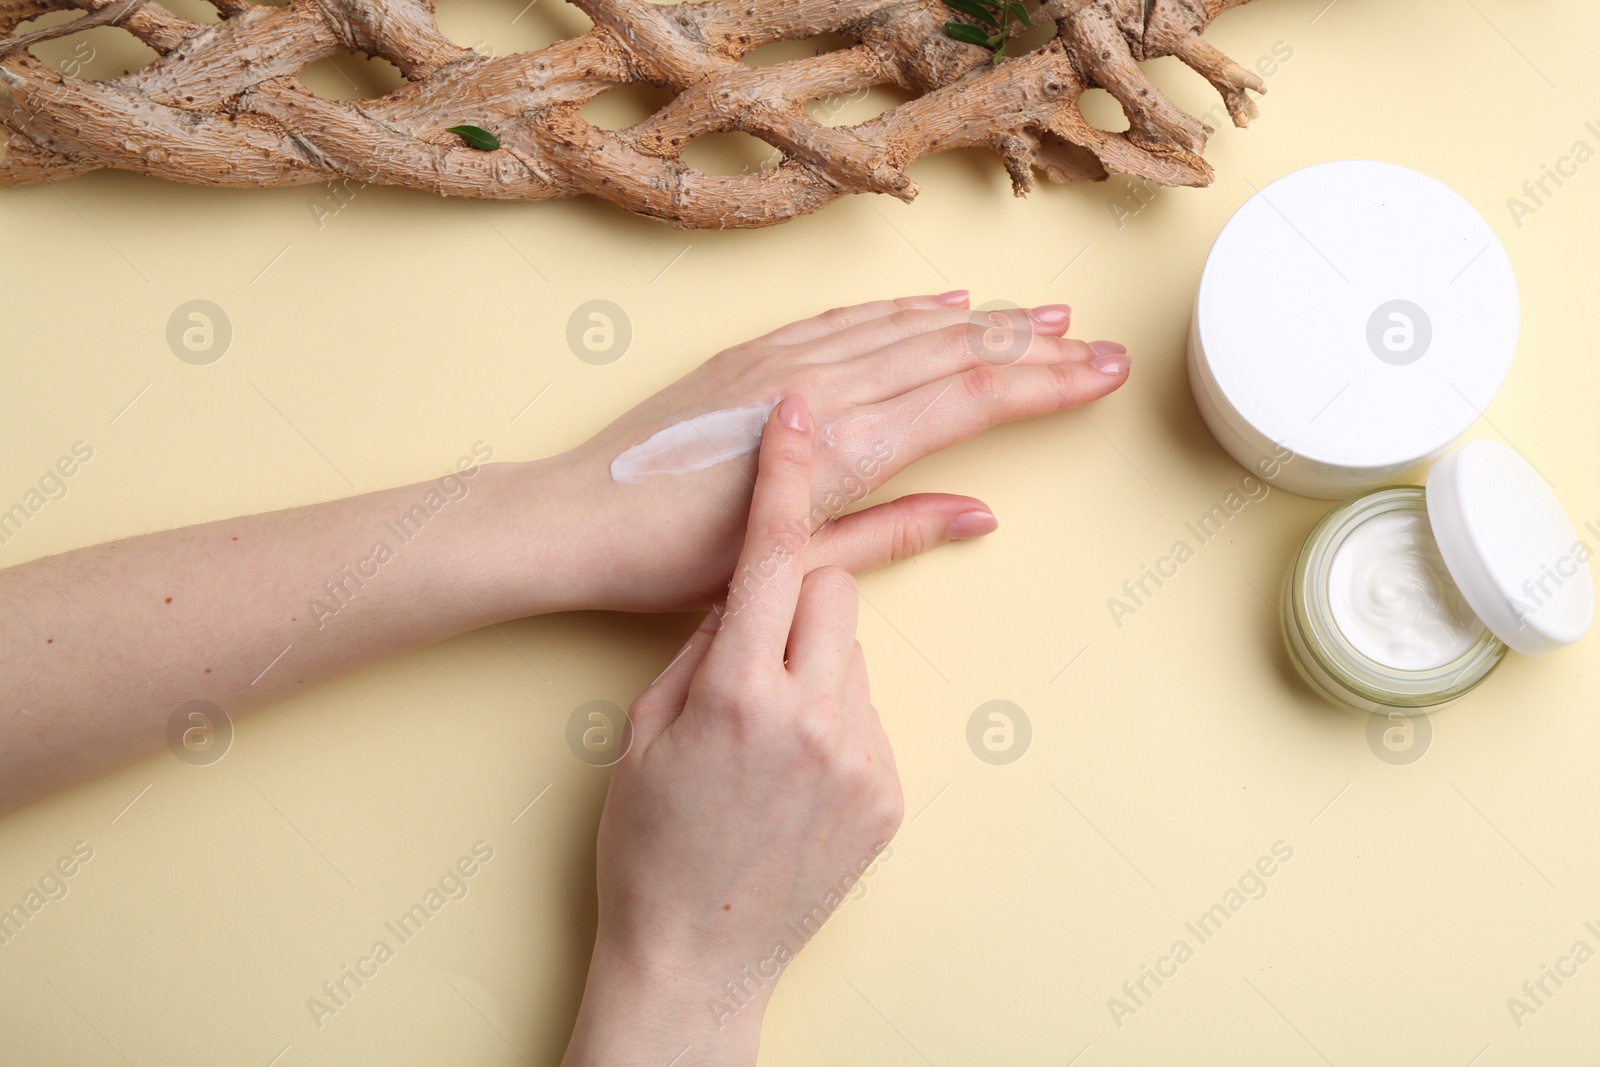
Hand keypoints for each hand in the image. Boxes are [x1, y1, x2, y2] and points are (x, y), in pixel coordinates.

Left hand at [524, 292, 1129, 610]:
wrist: (579, 519)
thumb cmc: (677, 560)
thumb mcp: (796, 562)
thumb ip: (893, 534)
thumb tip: (979, 514)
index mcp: (845, 448)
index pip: (971, 401)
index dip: (1046, 384)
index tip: (1102, 371)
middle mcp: (825, 388)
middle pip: (954, 354)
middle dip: (1033, 347)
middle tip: (1095, 341)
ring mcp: (787, 360)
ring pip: (908, 328)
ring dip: (981, 320)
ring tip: (1041, 313)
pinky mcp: (752, 351)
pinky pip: (849, 319)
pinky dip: (903, 310)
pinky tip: (939, 303)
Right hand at [562, 395, 901, 1066]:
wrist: (694, 957)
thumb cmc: (648, 844)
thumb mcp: (643, 730)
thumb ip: (702, 647)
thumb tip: (748, 590)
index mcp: (734, 693)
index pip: (773, 553)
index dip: (785, 473)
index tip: (796, 410)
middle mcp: (811, 717)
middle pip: (837, 586)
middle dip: (800, 594)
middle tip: (754, 648)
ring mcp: (861, 759)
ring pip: (854, 651)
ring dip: (815, 664)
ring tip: (767, 737)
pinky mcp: (890, 793)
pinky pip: (870, 712)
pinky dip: (836, 719)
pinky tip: (794, 775)